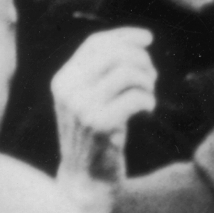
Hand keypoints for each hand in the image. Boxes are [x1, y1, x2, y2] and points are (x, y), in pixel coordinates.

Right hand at [50, 25, 158, 194]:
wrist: (84, 177)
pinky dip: (149, 100)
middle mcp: (68, 90)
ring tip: (148, 95)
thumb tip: (139, 40)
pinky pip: (136, 97)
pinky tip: (147, 111)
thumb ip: (100, 72)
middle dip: (142, 60)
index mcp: (62, 80)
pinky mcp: (99, 124)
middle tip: (151, 78)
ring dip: (147, 81)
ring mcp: (81, 108)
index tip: (148, 39)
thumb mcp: (86, 99)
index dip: (125, 35)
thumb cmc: (94, 135)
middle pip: (115, 53)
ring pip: (128, 72)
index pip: (95, 43)